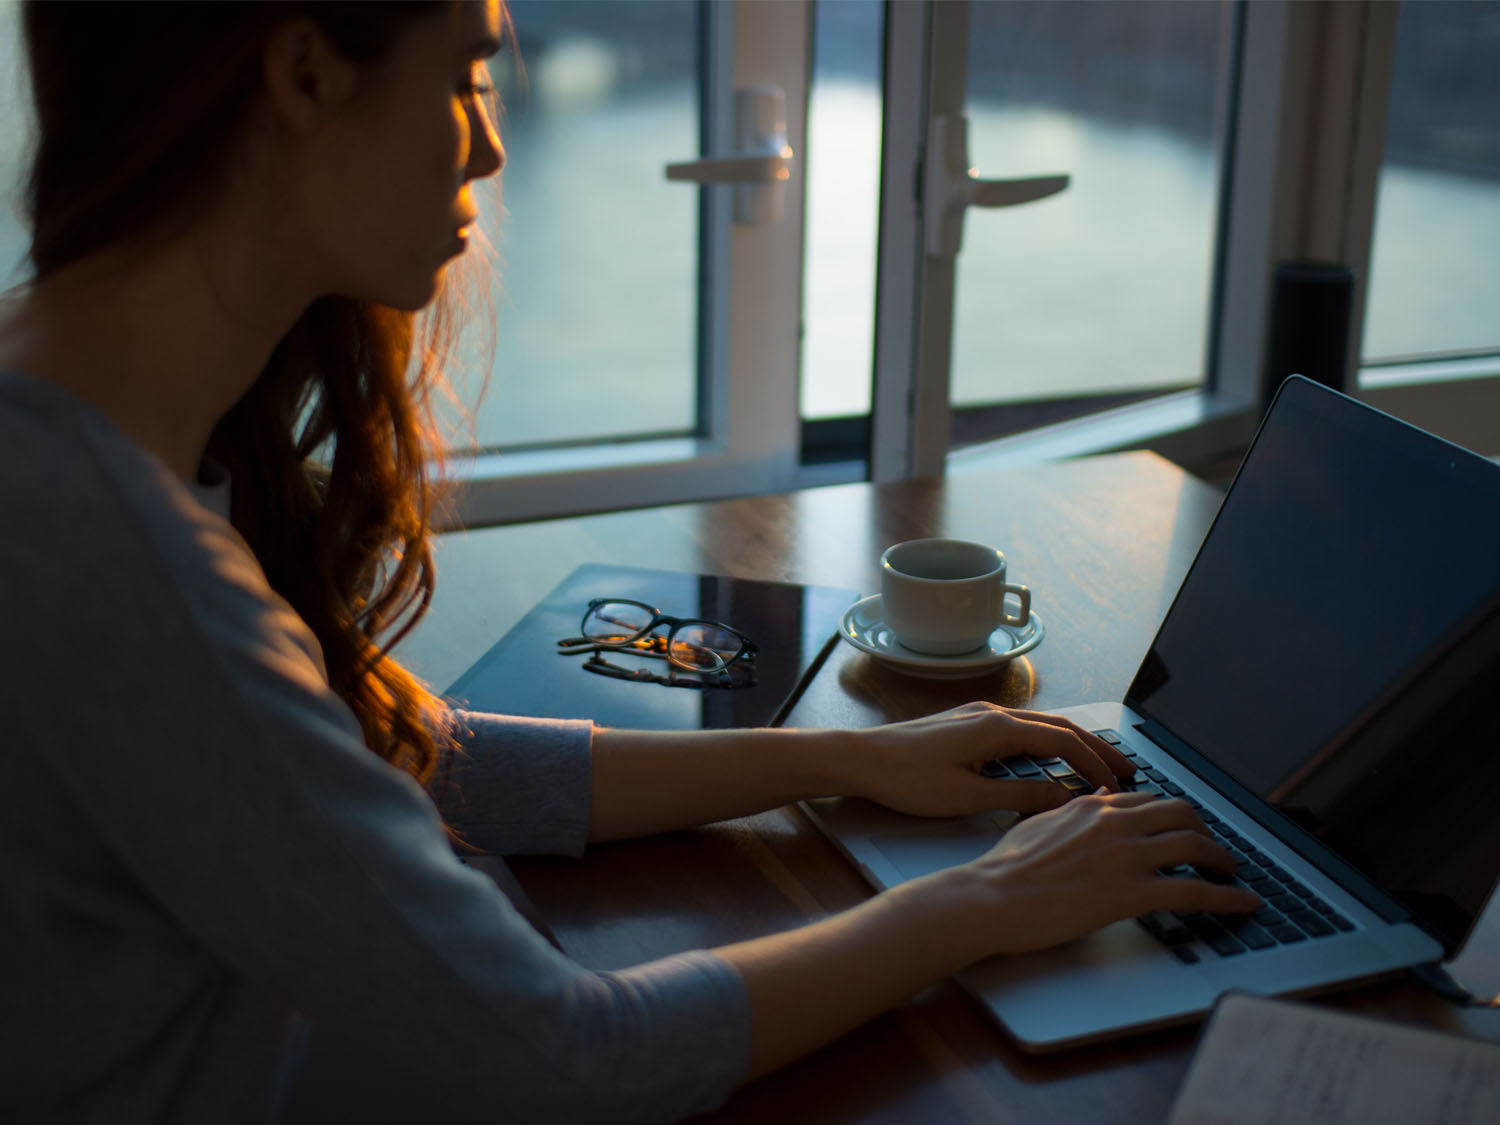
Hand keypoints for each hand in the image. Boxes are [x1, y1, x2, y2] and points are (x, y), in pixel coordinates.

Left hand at [849, 702, 1135, 816]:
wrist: (860, 758)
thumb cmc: (906, 778)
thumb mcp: (967, 797)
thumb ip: (1019, 797)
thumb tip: (1063, 799)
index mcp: (997, 728)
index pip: (1063, 741)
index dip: (1095, 764)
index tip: (1118, 787)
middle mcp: (992, 713)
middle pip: (1060, 726)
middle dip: (1097, 747)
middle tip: (1128, 769)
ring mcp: (978, 716)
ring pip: (1041, 725)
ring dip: (1073, 744)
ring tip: (1098, 765)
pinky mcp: (966, 724)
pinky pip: (1020, 729)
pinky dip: (1047, 743)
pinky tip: (1051, 761)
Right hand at [960, 791, 1259, 955]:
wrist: (992, 897)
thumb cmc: (1004, 869)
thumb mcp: (1037, 824)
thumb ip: (1069, 813)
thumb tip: (1090, 802)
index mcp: (1092, 807)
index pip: (1147, 801)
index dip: (1172, 815)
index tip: (1182, 827)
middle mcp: (1115, 823)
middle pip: (1181, 814)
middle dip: (1205, 829)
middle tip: (1213, 847)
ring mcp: (1128, 856)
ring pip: (1196, 845)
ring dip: (1223, 859)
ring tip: (1233, 872)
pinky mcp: (1134, 892)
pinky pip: (1196, 891)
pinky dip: (1229, 898)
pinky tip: (1245, 904)